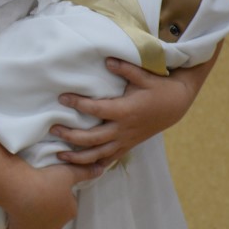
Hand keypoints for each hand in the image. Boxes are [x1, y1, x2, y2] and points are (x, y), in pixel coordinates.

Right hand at [1, 163, 102, 228]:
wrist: (19, 190)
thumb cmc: (46, 180)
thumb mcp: (68, 173)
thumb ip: (84, 172)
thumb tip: (101, 169)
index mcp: (69, 212)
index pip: (68, 202)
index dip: (59, 192)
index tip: (50, 183)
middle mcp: (56, 226)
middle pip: (53, 214)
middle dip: (47, 205)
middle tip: (37, 189)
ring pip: (36, 221)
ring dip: (32, 213)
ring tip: (24, 196)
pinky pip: (17, 228)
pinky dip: (15, 222)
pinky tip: (13, 211)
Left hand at [51, 57, 204, 167]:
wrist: (176, 106)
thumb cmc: (158, 88)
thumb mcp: (145, 75)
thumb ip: (125, 68)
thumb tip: (107, 60)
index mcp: (125, 111)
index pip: (96, 109)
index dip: (78, 104)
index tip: (62, 98)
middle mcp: (123, 129)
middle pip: (92, 138)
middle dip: (71, 135)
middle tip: (52, 129)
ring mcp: (125, 140)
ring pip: (98, 154)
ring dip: (78, 156)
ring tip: (58, 154)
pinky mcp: (127, 146)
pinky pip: (109, 159)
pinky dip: (94, 165)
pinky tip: (79, 168)